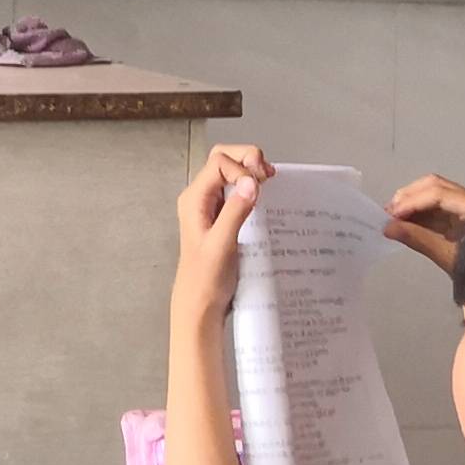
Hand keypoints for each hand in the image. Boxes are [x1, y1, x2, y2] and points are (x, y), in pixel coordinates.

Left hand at [174, 145, 274, 318]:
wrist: (200, 304)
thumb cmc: (205, 279)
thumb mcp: (221, 244)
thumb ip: (235, 211)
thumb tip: (251, 182)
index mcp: (194, 199)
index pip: (219, 162)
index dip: (242, 167)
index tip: (259, 186)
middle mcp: (200, 197)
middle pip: (223, 159)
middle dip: (247, 159)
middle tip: (268, 174)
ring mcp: (210, 206)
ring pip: (231, 172)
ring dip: (251, 170)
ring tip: (270, 180)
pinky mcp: (222, 216)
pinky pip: (236, 190)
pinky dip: (251, 186)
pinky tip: (265, 195)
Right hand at [386, 174, 464, 273]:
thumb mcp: (448, 257)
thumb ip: (419, 239)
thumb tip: (388, 228)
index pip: (438, 193)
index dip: (413, 201)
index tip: (392, 215)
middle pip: (435, 186)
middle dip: (410, 197)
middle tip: (389, 213)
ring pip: (434, 194)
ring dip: (412, 203)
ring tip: (393, 218)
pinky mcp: (461, 219)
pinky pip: (437, 208)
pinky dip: (420, 213)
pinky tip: (405, 222)